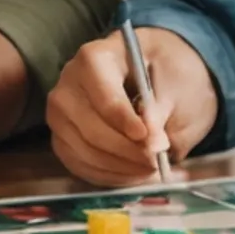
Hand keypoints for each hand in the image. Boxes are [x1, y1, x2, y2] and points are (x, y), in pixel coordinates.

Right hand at [47, 28, 216, 186]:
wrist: (156, 74)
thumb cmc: (165, 71)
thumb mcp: (174, 82)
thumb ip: (160, 109)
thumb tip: (152, 142)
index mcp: (95, 57)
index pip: (105, 98)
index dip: (128, 124)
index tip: (155, 142)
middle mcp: (68, 84)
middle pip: (91, 129)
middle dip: (127, 152)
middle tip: (158, 162)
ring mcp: (60, 114)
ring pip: (84, 152)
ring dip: (120, 168)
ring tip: (151, 170)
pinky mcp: (62, 138)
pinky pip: (80, 165)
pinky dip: (109, 176)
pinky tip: (134, 174)